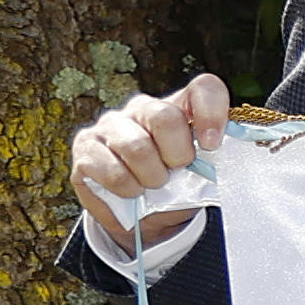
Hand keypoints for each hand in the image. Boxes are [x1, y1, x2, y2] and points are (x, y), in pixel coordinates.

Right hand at [69, 72, 229, 257]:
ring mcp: (110, 125)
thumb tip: (218, 160)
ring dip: (151, 177)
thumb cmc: (174, 189)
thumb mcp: (199, 175)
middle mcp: (143, 108)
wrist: (138, 216)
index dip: (211, 113)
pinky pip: (112, 169)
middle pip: (164, 116)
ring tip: (153, 186)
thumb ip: (210, 162)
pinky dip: (128, 189)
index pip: (204, 88)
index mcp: (179, 107)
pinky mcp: (86, 146)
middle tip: (176, 172)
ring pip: (136, 146)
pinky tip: (132, 193)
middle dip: (177, 154)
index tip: (211, 145)